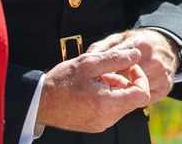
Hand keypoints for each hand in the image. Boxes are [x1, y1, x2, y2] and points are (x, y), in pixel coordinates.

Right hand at [36, 47, 150, 131]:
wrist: (39, 102)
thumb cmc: (61, 81)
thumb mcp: (88, 62)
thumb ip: (115, 58)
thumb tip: (136, 54)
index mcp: (106, 104)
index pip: (142, 95)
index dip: (140, 77)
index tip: (130, 67)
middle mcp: (106, 119)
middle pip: (133, 99)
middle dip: (125, 81)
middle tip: (106, 71)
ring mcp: (101, 124)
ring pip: (123, 103)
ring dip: (116, 89)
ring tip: (97, 79)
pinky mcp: (96, 125)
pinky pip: (112, 110)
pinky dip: (108, 97)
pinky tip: (93, 88)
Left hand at [86, 29, 180, 103]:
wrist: (163, 44)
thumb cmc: (134, 43)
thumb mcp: (117, 39)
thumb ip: (101, 49)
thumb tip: (89, 59)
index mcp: (141, 44)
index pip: (118, 64)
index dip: (105, 73)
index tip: (96, 78)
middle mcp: (154, 59)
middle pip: (127, 79)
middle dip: (113, 83)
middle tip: (102, 86)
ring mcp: (162, 73)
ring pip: (136, 90)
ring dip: (124, 92)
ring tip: (115, 88)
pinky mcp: (166, 86)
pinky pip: (147, 98)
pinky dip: (135, 97)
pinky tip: (129, 90)